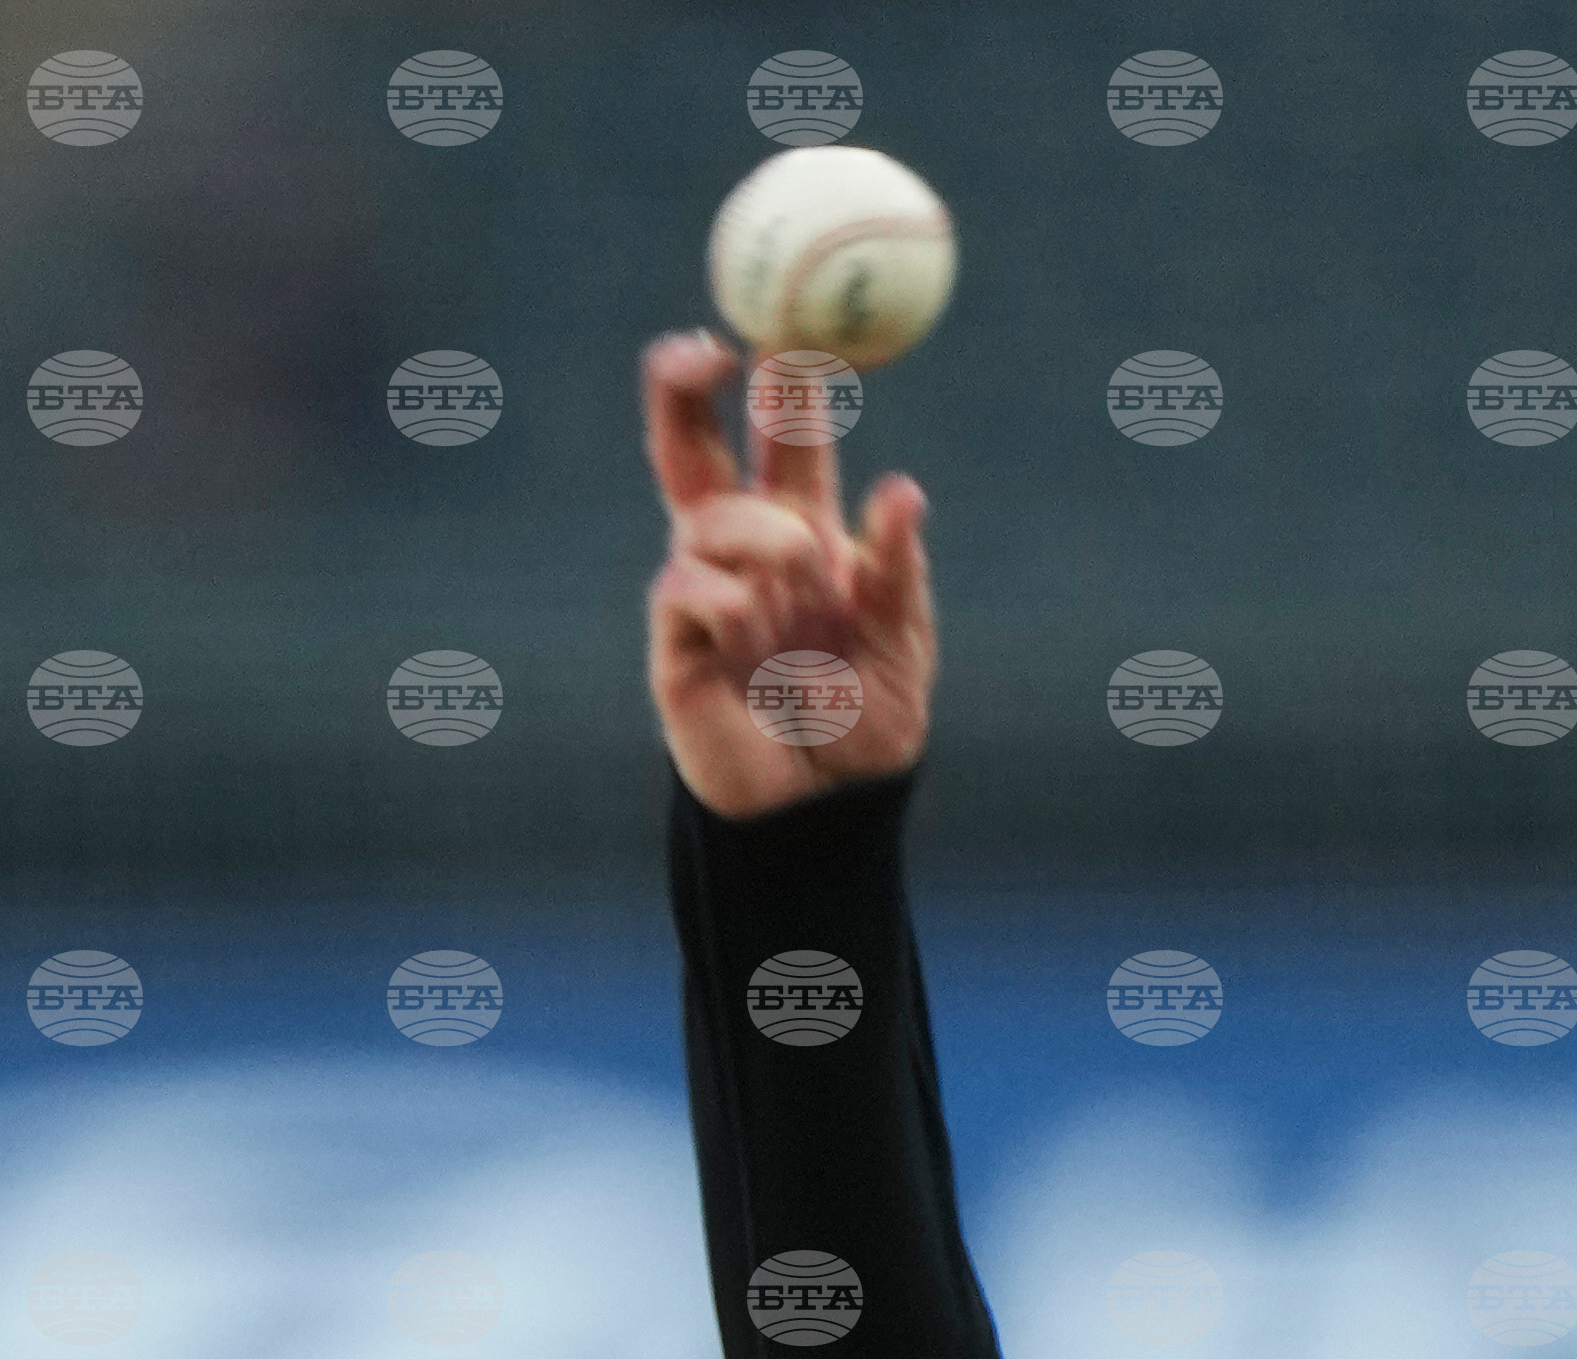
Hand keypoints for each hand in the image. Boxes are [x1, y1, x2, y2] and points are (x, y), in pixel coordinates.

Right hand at [642, 325, 934, 818]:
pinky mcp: (674, 649)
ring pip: (707, 519)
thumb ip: (898, 566)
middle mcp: (741, 551)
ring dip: (760, 534)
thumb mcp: (902, 639)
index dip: (777, 379)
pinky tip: (753, 641)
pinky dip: (726, 602)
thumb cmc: (866, 722)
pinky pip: (685, 590)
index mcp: (800, 528)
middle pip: (694, 446)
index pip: (778, 436)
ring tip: (807, 580)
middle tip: (702, 350)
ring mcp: (702, 596)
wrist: (829, 813)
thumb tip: (902, 489)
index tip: (785, 329)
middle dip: (684, 387)